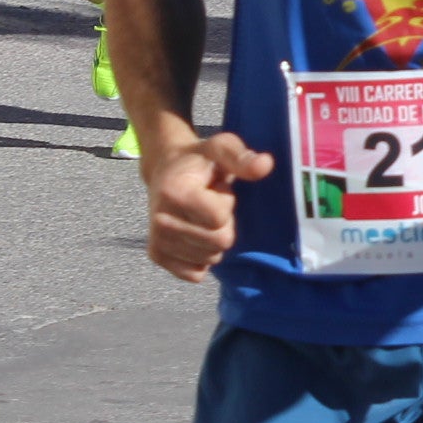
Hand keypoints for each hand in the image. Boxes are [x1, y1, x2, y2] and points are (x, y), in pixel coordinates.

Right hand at [145, 132, 272, 280]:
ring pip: (210, 259)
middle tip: (209, 205)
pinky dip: (201, 257)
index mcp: (175, 193)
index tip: (215, 190)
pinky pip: (196, 274)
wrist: (165, 170)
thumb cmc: (199, 160)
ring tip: (200, 216)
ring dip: (213, 240)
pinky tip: (193, 234)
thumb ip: (242, 158)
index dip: (225, 203)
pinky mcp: (156, 256)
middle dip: (223, 224)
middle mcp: (160, 220)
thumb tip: (265, 164)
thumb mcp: (221, 148)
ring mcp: (157, 241)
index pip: (220, 218)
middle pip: (219, 243)